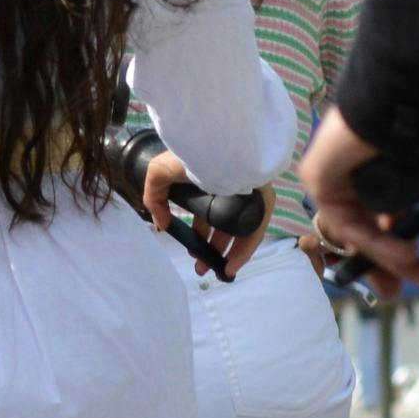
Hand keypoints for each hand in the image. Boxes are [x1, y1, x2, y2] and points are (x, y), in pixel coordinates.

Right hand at [141, 149, 255, 282]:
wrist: (214, 145)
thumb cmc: (187, 156)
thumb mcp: (159, 174)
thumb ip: (154, 200)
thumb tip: (162, 225)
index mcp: (210, 183)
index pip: (208, 214)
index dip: (199, 235)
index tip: (192, 252)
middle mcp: (232, 191)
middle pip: (225, 226)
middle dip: (211, 249)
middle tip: (200, 266)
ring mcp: (250, 197)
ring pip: (240, 232)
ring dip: (227, 254)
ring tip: (215, 272)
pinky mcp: (264, 203)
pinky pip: (254, 232)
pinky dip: (243, 252)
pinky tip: (230, 267)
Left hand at [299, 91, 418, 297]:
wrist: (416, 90)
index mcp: (390, 164)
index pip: (385, 215)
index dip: (399, 246)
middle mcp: (360, 171)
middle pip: (366, 232)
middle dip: (393, 266)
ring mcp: (338, 174)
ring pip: (356, 233)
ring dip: (388, 260)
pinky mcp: (321, 177)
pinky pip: (343, 222)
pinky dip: (372, 242)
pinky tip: (405, 254)